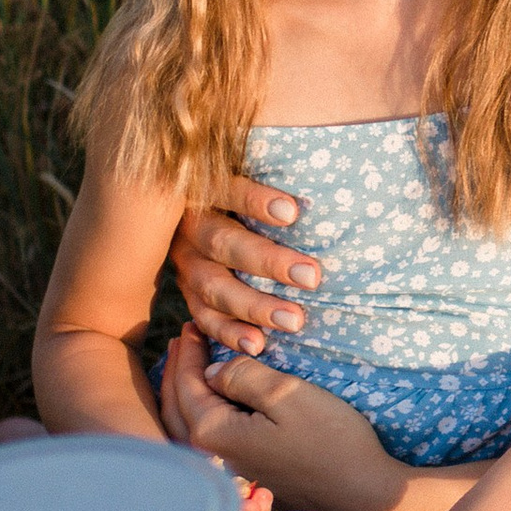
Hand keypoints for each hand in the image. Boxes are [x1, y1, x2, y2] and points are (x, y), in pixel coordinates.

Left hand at [159, 328, 404, 510]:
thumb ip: (242, 376)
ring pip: (192, 424)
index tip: (190, 323)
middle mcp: (213, 455)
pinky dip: (202, 412)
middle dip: (177, 371)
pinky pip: (210, 437)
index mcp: (215, 433)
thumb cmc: (331, 439)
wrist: (363, 491)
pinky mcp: (248, 472)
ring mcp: (230, 468)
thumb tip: (213, 372)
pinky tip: (215, 399)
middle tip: (183, 339)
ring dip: (186, 392)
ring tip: (192, 364)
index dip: (187, 353)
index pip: (186, 385)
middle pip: (178, 407)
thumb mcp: (286, 394)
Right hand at [169, 186, 324, 358]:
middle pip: (222, 243)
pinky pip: (204, 317)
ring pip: (213, 287)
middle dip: (268, 262)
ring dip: (254, 306)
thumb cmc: (249, 197)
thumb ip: (276, 171)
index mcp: (203, 191)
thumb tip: (325, 165)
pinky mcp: (188, 293)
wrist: (202, 219)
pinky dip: (229, 333)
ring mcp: (185, 264)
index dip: (255, 201)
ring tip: (294, 320)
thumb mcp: (252, 175)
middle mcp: (189, 228)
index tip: (292, 212)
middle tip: (312, 277)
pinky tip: (257, 345)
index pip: (227, 190)